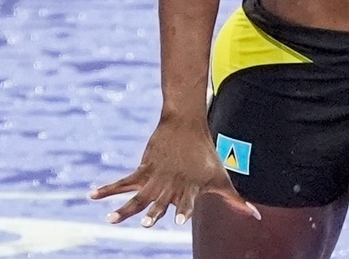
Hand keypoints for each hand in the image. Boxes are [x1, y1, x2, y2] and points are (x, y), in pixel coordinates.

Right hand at [89, 117, 259, 226]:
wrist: (186, 124)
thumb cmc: (207, 156)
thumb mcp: (222, 179)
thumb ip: (236, 201)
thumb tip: (257, 216)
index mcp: (190, 188)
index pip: (188, 201)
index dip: (185, 209)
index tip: (181, 220)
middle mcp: (172, 185)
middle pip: (160, 201)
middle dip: (154, 212)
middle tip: (147, 223)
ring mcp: (156, 177)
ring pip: (138, 196)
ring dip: (124, 208)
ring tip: (110, 221)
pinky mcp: (143, 170)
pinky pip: (123, 182)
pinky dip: (107, 189)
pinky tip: (91, 196)